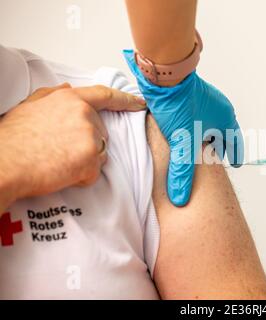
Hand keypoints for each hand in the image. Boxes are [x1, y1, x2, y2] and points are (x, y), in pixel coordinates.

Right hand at [0, 83, 145, 209]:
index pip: (105, 96)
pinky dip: (80, 177)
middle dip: (86, 143)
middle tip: (59, 150)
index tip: (140, 103)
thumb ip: (52, 96)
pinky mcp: (91, 159)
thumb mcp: (29, 106)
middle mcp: (85, 115)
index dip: (125, 100)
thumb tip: (68, 90)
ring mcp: (90, 137)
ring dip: (84, 161)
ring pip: (99, 153)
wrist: (5, 164)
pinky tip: (60, 172)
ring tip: (57, 160)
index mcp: (71, 100)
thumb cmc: (13, 139)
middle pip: (101, 133)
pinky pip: (94, 172)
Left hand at [124, 50, 243, 205]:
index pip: (236, 142)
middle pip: (224, 133)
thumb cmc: (179, 103)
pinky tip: (185, 133)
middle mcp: (218, 108)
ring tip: (201, 149)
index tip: (237, 164)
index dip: (236, 155)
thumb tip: (180, 198)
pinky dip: (196, 128)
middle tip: (219, 160)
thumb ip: (182, 172)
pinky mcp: (190, 97)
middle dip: (221, 147)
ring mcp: (205, 101)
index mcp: (226, 118)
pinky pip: (198, 117)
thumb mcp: (183, 142)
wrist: (164, 73)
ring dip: (207, 137)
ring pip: (210, 124)